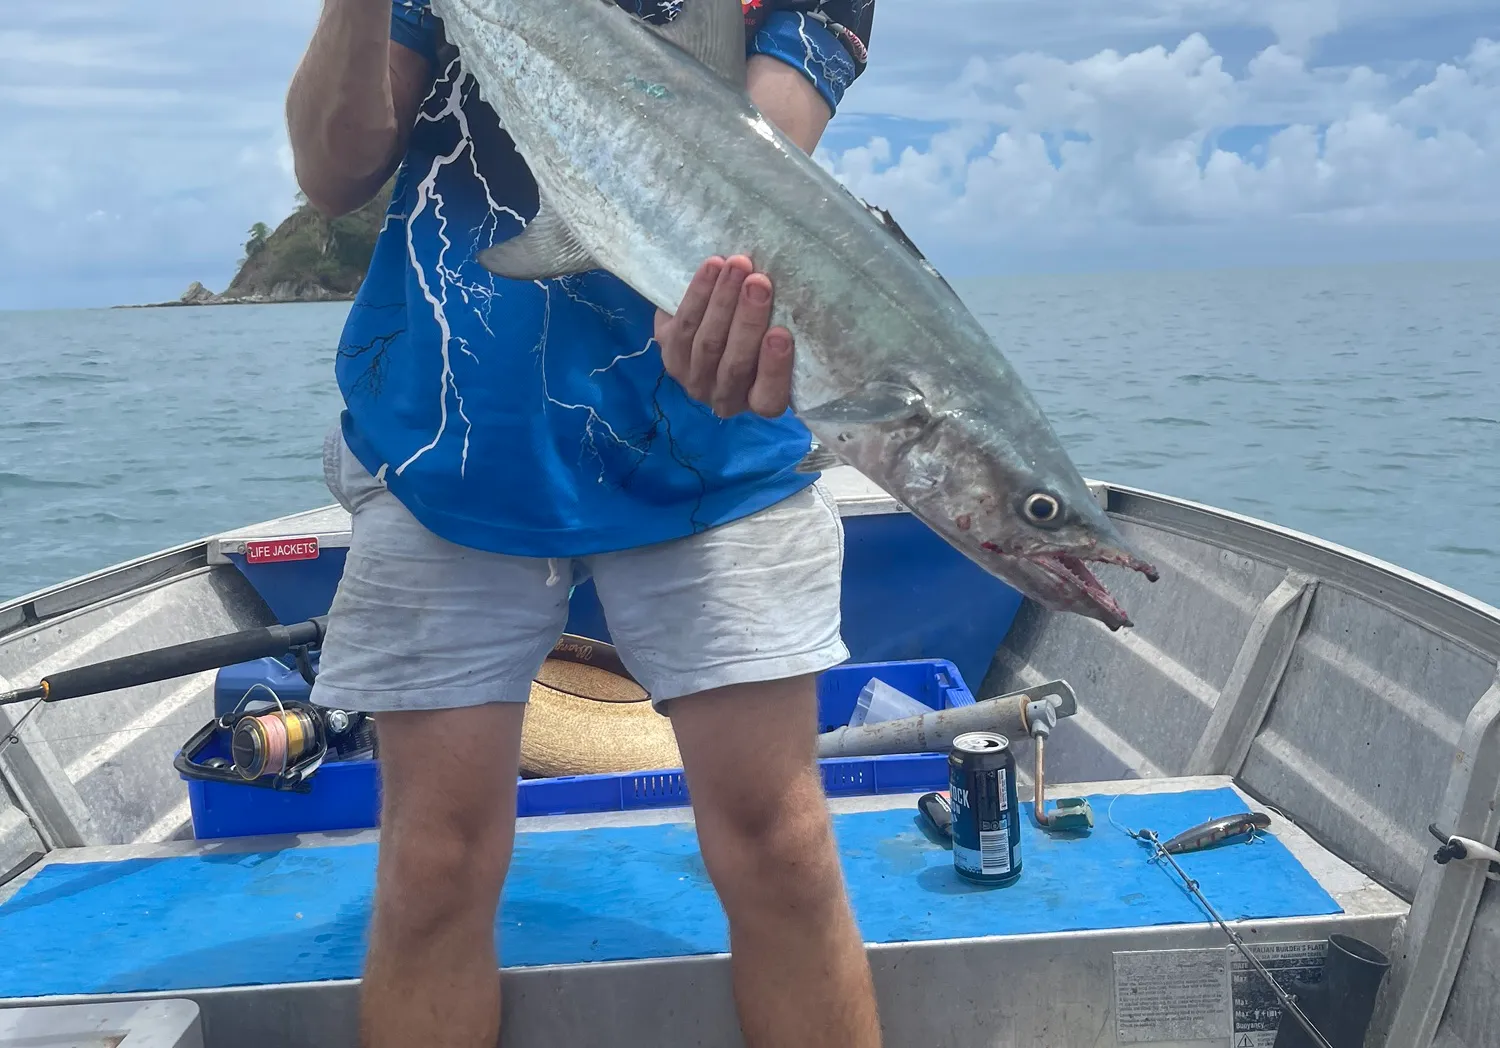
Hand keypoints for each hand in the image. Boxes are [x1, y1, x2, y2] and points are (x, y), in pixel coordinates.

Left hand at [656, 255, 793, 418]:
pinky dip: (698, 293)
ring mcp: (692, 377)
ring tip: (737, 266)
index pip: (768, 398)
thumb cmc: (762, 334)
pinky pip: (682, 324)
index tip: (781, 334)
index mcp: (759, 400)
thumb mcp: (779, 340)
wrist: (713, 323)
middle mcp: (724, 397)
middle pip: (734, 363)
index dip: (774, 369)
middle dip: (747, 320)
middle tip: (759, 283)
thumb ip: (785, 331)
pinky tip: (713, 266)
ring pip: (706, 342)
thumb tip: (798, 296)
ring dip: (722, 300)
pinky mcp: (669, 352)